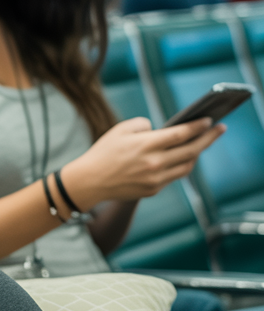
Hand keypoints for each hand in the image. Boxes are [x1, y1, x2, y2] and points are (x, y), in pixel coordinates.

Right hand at [62, 115, 224, 210]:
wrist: (90, 181)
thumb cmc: (104, 152)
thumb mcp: (121, 129)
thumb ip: (144, 125)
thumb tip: (160, 130)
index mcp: (146, 145)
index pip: (181, 134)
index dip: (198, 126)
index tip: (209, 120)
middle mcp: (154, 163)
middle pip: (191, 150)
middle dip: (208, 138)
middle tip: (220, 129)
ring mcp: (155, 179)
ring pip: (187, 166)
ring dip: (197, 154)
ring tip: (203, 143)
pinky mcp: (153, 190)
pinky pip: (174, 176)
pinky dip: (182, 165)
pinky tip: (184, 157)